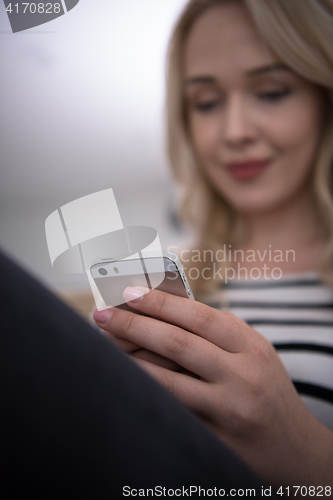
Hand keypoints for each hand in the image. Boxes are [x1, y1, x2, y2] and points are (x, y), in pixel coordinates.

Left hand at [93, 288, 332, 490]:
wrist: (295, 450)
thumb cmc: (268, 391)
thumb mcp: (255, 355)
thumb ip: (218, 334)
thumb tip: (163, 311)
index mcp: (252, 347)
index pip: (200, 316)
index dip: (161, 302)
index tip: (130, 292)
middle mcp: (242, 375)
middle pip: (178, 343)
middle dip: (134, 325)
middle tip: (103, 314)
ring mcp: (227, 408)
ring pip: (168, 379)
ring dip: (130, 359)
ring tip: (104, 343)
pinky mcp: (214, 436)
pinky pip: (171, 409)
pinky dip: (145, 390)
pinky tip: (125, 377)